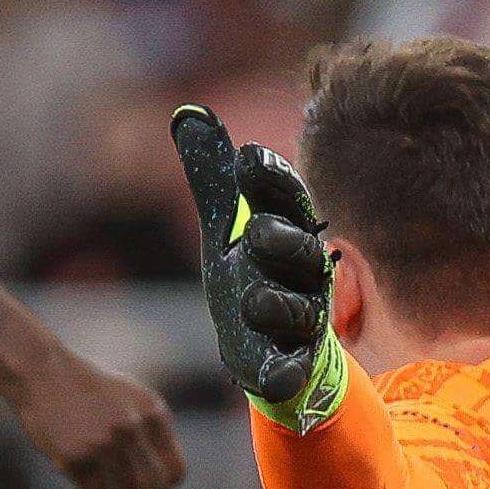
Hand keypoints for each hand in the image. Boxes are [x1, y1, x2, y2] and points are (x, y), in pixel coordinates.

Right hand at [6, 348, 186, 488]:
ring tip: (103, 483)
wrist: (42, 370)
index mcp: (152, 412)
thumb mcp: (130, 398)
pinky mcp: (75, 458)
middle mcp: (131, 428)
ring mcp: (102, 444)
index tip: (145, 477)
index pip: (175, 472)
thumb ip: (150, 431)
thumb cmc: (87, 387)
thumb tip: (166, 480)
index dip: (163, 483)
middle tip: (126, 484)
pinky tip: (89, 484)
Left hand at [170, 104, 347, 429]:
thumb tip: (186, 112)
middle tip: (256, 232)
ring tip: (251, 301)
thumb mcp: (224, 227)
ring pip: (300, 310)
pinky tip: (276, 376)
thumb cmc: (249, 274)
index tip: (247, 159)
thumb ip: (211, 177)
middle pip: (302, 253)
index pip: (286, 199)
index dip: (271, 179)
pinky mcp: (293, 365)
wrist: (267, 346)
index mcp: (287, 232)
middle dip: (283, 242)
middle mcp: (302, 274)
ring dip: (278, 305)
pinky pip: (294, 368)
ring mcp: (301, 321)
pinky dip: (287, 372)